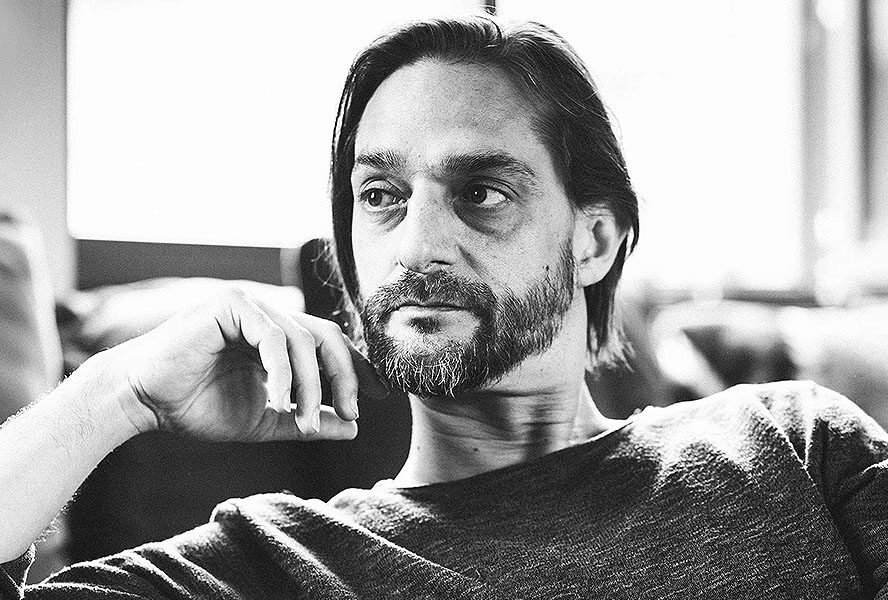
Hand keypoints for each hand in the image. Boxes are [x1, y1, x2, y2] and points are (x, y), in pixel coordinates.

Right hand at [109, 286, 386, 441]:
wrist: (144, 401)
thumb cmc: (198, 407)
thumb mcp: (266, 420)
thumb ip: (307, 420)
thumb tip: (353, 428)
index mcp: (279, 337)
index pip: (329, 345)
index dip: (356, 370)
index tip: (376, 401)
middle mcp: (269, 315)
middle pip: (326, 336)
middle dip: (345, 376)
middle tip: (353, 412)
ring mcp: (250, 306)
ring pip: (302, 339)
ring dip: (311, 384)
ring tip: (306, 420)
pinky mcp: (230, 305)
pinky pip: (272, 336)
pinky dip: (282, 371)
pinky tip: (279, 400)